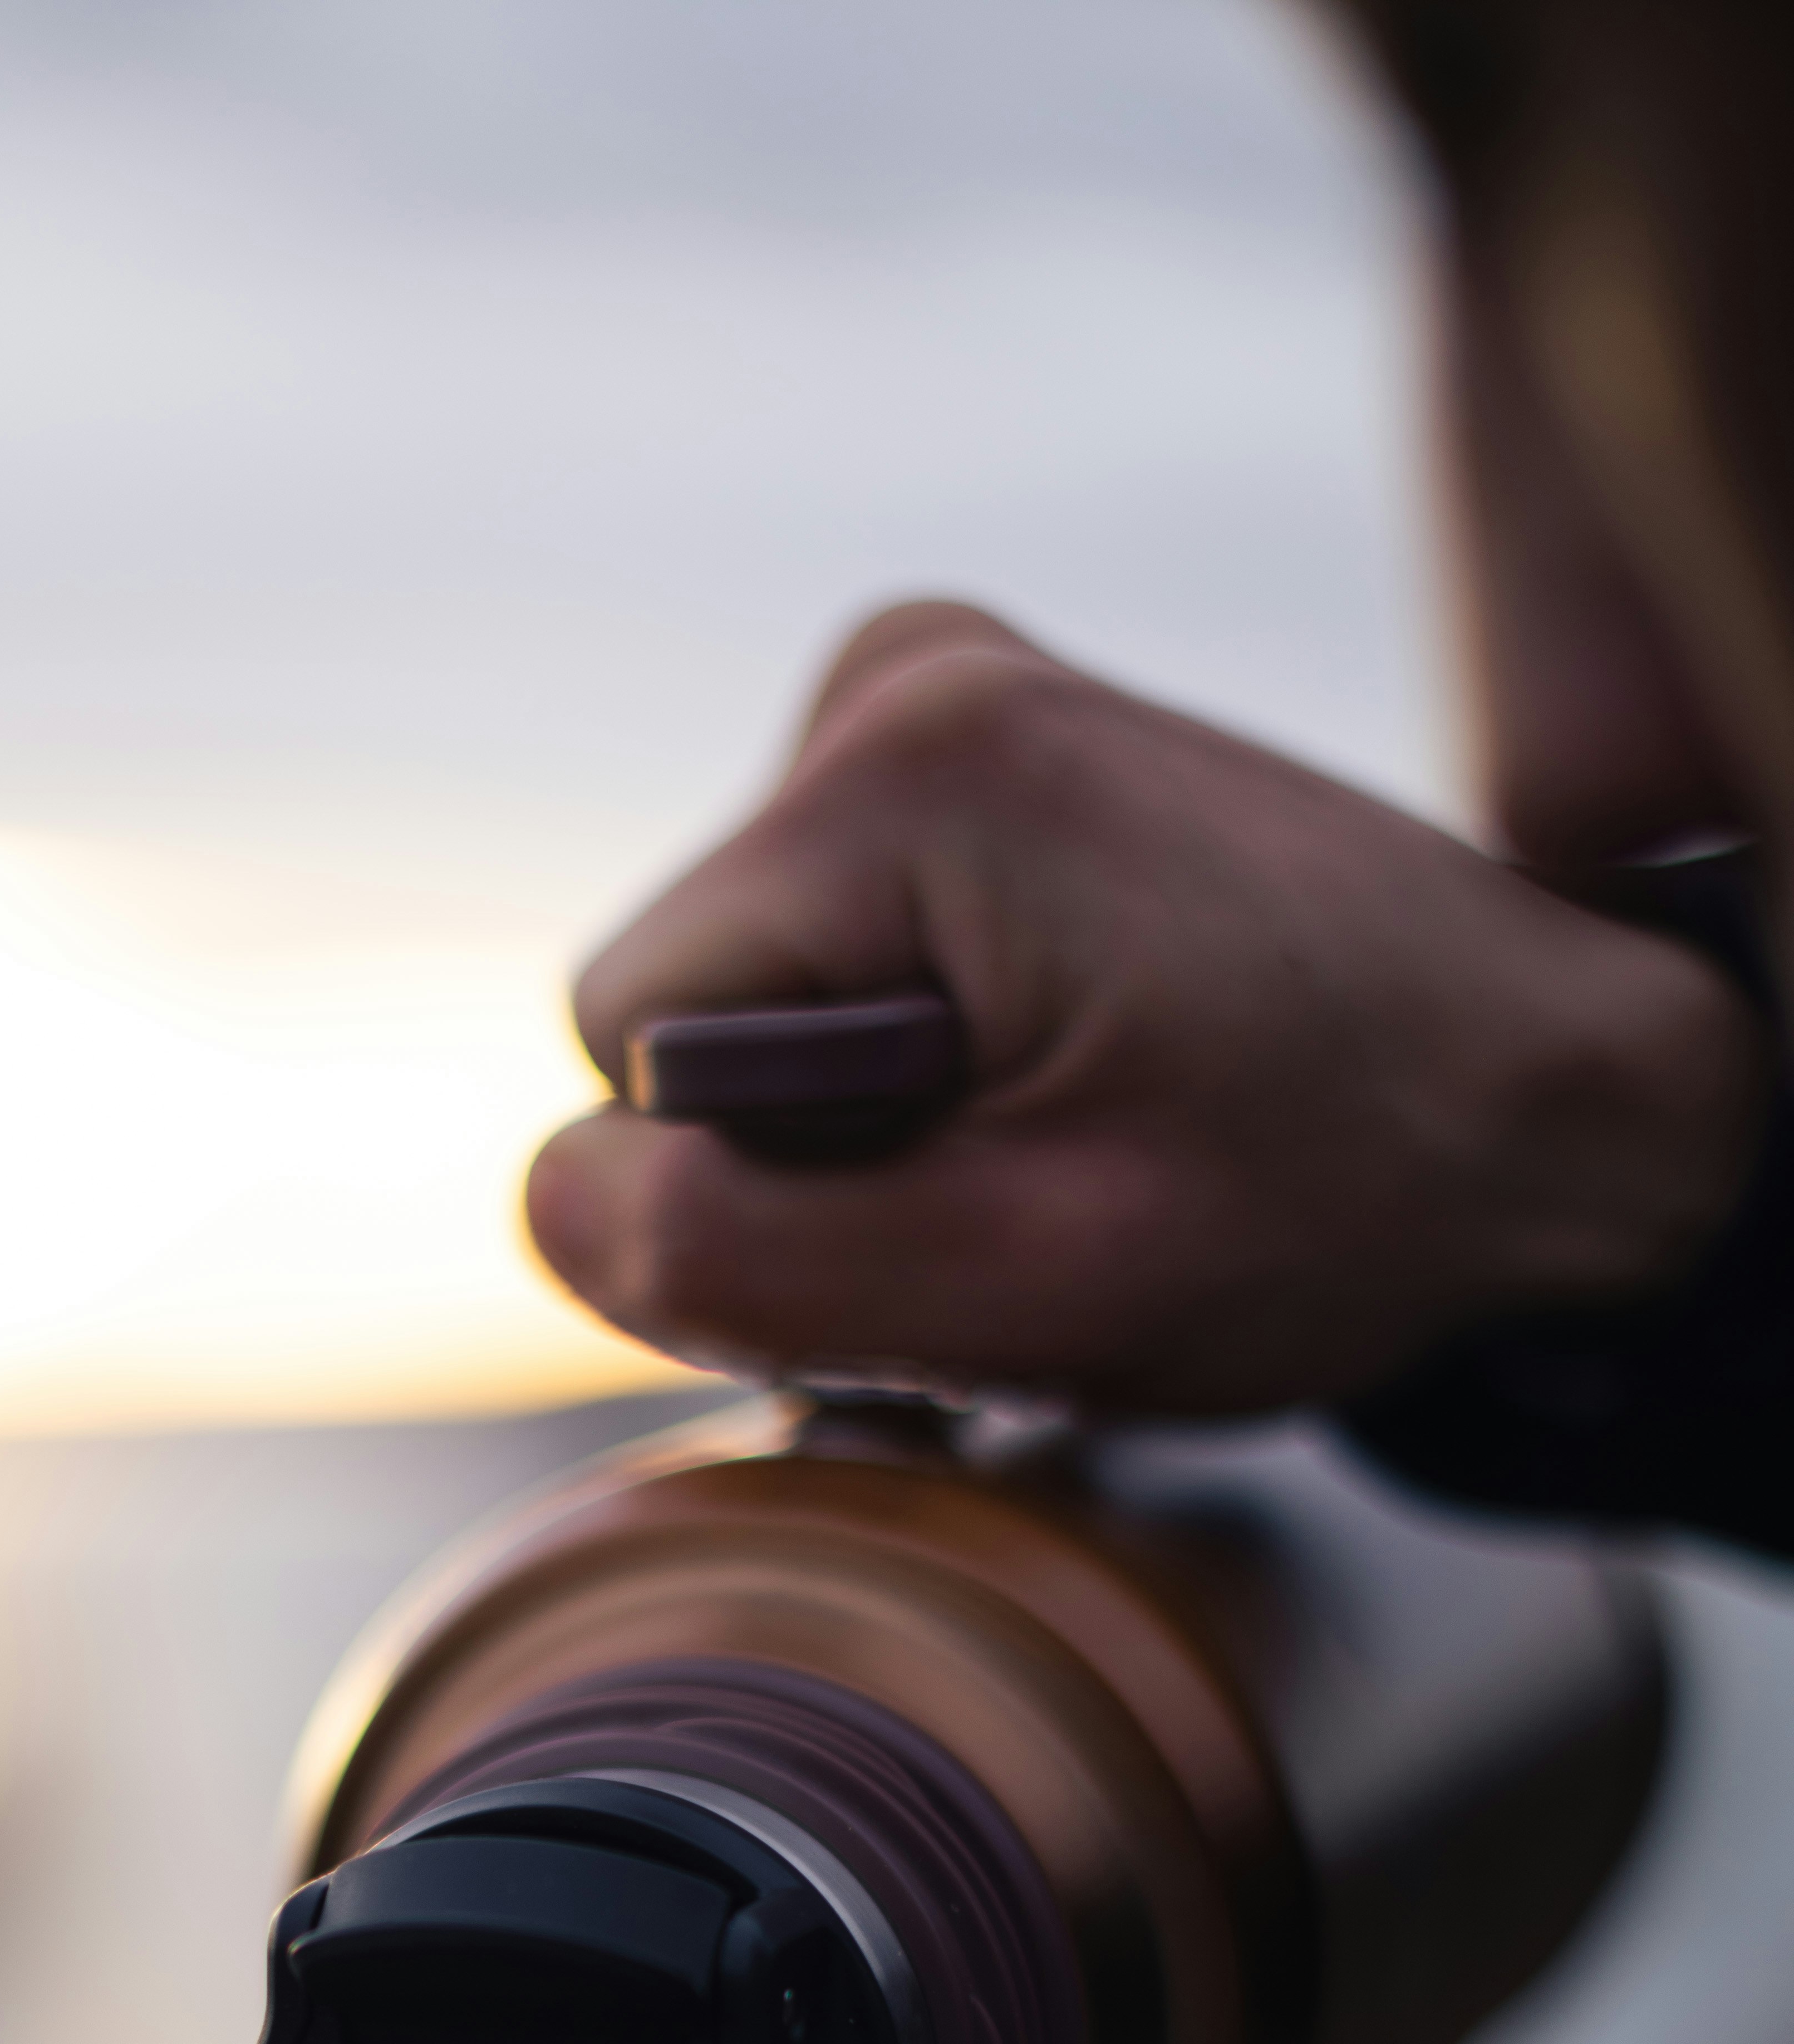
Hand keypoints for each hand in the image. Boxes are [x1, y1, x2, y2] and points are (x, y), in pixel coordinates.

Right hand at [523, 603, 1767, 1416]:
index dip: (756, 1202)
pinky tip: (1090, 1083)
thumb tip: (554, 1196)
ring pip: (759, 1012)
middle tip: (1043, 1201)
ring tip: (1088, 1143)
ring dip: (887, 1128)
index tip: (965, 1225)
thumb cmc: (1332, 1205)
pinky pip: (839, 961)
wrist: (1568, 1105)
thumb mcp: (1015, 1284)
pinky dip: (936, 1065)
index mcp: (900, 771)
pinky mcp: (992, 746)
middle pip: (688, 1023)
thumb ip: (726, 1254)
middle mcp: (902, 680)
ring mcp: (951, 694)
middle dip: (822, 1160)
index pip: (626, 1055)